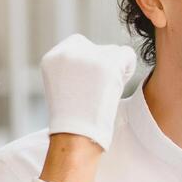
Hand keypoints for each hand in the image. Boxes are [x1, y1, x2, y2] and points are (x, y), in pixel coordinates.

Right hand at [40, 34, 136, 150]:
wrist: (75, 137)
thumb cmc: (74, 119)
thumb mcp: (63, 85)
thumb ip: (74, 67)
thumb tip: (97, 57)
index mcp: (52, 57)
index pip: (79, 43)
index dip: (90, 62)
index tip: (89, 83)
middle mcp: (66, 53)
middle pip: (99, 48)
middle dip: (104, 65)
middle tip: (99, 89)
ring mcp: (87, 57)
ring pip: (115, 52)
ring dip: (117, 70)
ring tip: (105, 92)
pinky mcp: (106, 64)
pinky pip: (128, 56)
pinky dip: (128, 71)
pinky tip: (117, 88)